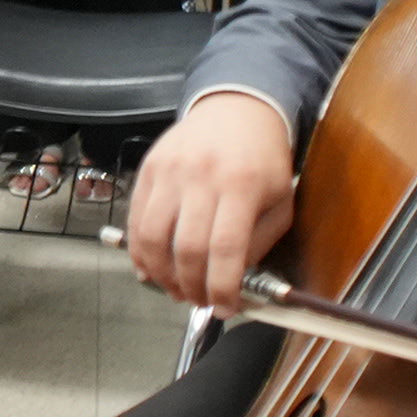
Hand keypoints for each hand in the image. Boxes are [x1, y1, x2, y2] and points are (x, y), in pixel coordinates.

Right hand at [123, 91, 299, 311]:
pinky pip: (136, 220)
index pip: (226, 249)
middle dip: (192, 287)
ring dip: (161, 274)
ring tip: (174, 288)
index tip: (225, 308)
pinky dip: (139, 252)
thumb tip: (231, 281)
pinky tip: (151, 268)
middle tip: (198, 301)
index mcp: (242, 185)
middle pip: (187, 248)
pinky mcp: (148, 169)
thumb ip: (259, 242)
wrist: (236, 108)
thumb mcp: (280, 200)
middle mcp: (201, 177)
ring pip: (153, 237)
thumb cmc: (262, 159)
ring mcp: (170, 171)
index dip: (222, 287)